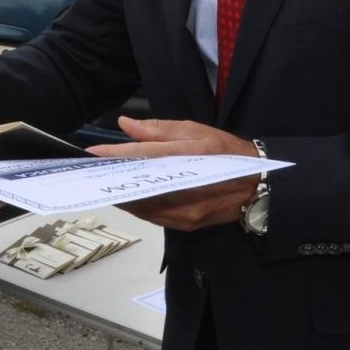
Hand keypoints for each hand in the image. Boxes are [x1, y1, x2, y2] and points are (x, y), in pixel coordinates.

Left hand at [87, 116, 259, 231]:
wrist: (256, 184)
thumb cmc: (225, 152)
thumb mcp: (195, 130)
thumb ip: (158, 129)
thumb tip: (126, 125)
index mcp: (193, 155)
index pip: (146, 155)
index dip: (117, 155)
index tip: (93, 154)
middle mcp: (190, 186)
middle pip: (141, 186)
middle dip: (115, 179)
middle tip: (93, 172)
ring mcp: (188, 210)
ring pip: (144, 206)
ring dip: (123, 195)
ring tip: (105, 182)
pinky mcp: (188, 224)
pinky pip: (154, 217)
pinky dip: (138, 207)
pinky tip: (127, 197)